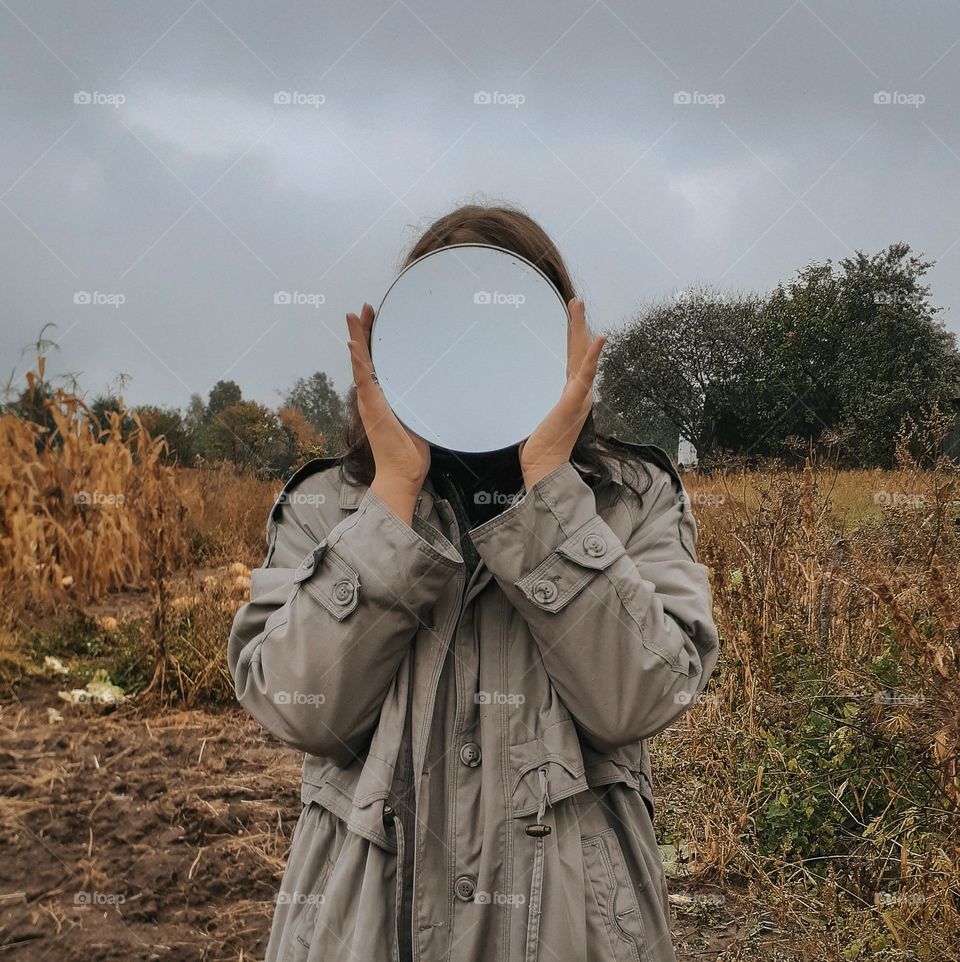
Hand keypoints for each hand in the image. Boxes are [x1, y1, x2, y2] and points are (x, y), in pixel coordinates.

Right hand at [346, 303, 429, 523]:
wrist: (402, 472)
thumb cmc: (411, 450)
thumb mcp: (418, 416)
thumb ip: (420, 400)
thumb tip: (438, 387)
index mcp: (383, 395)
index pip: (376, 361)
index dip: (374, 339)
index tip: (375, 317)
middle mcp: (373, 395)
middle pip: (364, 356)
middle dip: (363, 330)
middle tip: (362, 307)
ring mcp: (370, 400)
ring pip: (360, 363)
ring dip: (356, 338)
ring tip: (353, 317)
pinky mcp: (372, 406)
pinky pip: (363, 379)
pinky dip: (357, 361)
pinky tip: (353, 345)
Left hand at [518, 297, 604, 489]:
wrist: (544, 467)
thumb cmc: (537, 446)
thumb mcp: (531, 413)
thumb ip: (528, 397)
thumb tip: (510, 385)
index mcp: (569, 394)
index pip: (571, 359)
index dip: (572, 337)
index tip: (569, 316)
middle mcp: (578, 392)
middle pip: (579, 351)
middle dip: (578, 325)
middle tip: (576, 301)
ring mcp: (579, 396)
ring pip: (582, 356)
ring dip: (582, 330)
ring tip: (579, 308)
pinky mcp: (574, 402)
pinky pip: (585, 375)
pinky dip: (593, 357)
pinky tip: (598, 339)